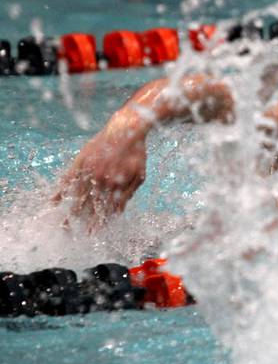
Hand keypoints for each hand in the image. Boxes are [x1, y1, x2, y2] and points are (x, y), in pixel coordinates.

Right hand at [54, 110, 148, 230]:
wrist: (127, 129)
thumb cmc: (137, 153)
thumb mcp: (139, 175)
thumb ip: (128, 194)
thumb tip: (117, 213)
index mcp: (115, 185)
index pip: (104, 209)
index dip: (98, 222)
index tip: (92, 234)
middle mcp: (100, 180)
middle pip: (88, 206)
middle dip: (80, 222)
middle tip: (71, 234)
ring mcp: (89, 170)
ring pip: (76, 196)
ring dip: (69, 211)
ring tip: (62, 224)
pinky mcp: (80, 161)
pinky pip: (67, 179)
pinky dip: (60, 190)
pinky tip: (52, 202)